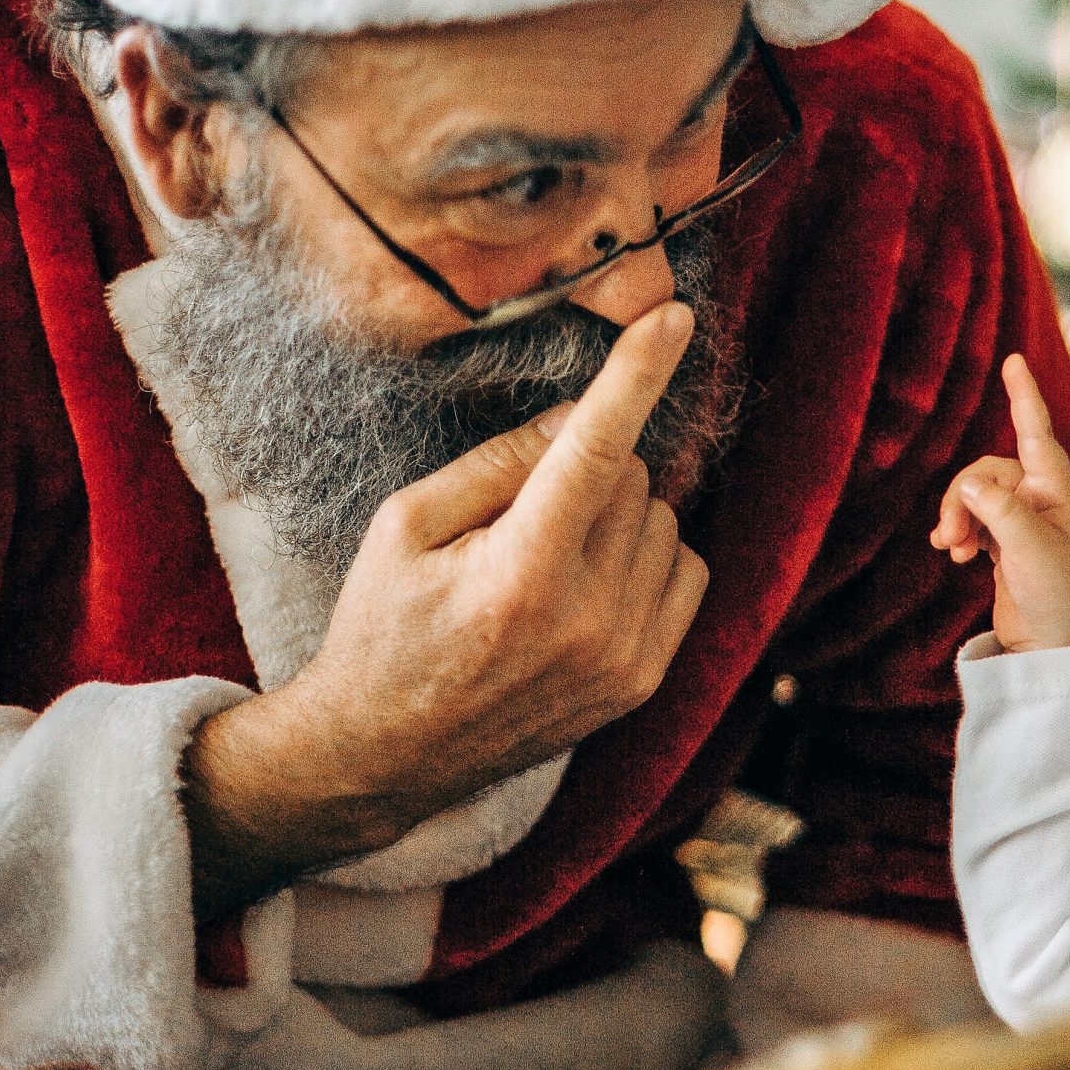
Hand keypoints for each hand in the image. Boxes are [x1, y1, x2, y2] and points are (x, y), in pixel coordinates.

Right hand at [184, 301, 709, 915]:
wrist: (386, 754)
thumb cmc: (383, 626)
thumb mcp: (407, 524)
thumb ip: (499, 462)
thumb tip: (581, 415)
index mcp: (520, 574)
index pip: (595, 450)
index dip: (636, 374)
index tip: (673, 316)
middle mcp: (587, 621)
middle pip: (632, 477)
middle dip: (584, 468)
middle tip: (515, 517)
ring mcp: (624, 659)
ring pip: (664, 519)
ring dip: (617, 513)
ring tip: (544, 559)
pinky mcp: (643, 683)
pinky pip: (687, 571)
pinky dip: (647, 554)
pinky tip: (587, 581)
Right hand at [930, 354, 1069, 651]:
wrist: (1055, 650)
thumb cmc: (1057, 598)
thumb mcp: (1029, 550)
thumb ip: (999, 510)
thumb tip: (968, 484)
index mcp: (1057, 492)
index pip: (1035, 433)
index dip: (1023, 396)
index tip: (1013, 360)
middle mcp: (1041, 500)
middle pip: (987, 471)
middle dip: (962, 497)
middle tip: (950, 538)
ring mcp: (1023, 522)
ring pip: (976, 496)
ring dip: (958, 517)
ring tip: (951, 549)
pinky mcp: (1006, 545)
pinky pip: (974, 519)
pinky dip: (960, 531)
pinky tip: (953, 554)